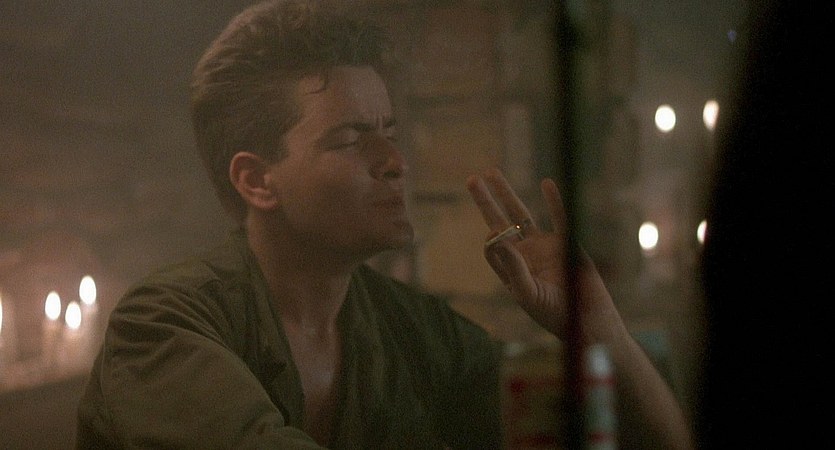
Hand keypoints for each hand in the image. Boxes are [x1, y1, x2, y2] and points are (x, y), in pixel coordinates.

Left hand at [466, 168, 616, 341]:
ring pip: (521, 214)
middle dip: (486, 200)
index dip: (491, 239)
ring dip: (507, 194)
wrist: (587, 320)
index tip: (497, 237)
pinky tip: (546, 183)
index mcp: (511, 269)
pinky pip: (560, 217)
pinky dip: (554, 201)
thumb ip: (513, 268)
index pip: (492, 247)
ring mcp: (544, 246)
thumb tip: (496, 238)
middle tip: (471, 179)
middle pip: (500, 221)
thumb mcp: (528, 293)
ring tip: (491, 172)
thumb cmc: (554, 313)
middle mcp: (524, 254)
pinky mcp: (566, 242)